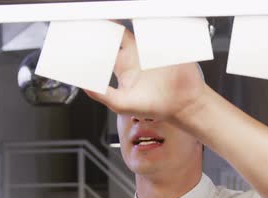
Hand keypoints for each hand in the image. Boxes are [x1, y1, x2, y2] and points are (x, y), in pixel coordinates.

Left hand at [85, 28, 206, 119]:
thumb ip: (101, 94)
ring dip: (129, 22)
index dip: (95, 42)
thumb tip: (84, 84)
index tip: (88, 38)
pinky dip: (153, 26)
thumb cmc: (153, 107)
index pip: (104, 48)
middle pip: (118, 31)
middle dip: (109, 26)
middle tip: (102, 23)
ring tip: (121, 20)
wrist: (183, 105)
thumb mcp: (122, 104)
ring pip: (137, 26)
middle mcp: (136, 55)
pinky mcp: (168, 45)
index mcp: (123, 66)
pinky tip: (148, 32)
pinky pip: (159, 30)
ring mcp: (152, 48)